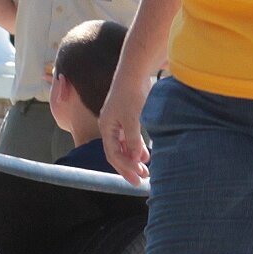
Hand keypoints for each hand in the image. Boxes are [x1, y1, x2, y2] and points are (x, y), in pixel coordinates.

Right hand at [100, 68, 156, 186]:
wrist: (134, 74)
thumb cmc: (131, 95)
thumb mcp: (132, 119)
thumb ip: (133, 140)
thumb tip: (135, 159)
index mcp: (106, 127)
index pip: (112, 154)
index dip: (124, 168)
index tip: (136, 179)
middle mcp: (110, 127)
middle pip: (117, 153)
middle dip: (129, 166)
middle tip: (142, 179)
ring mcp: (118, 123)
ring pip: (124, 146)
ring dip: (134, 158)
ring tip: (146, 169)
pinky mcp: (127, 118)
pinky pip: (130, 138)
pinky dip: (137, 147)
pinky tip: (146, 155)